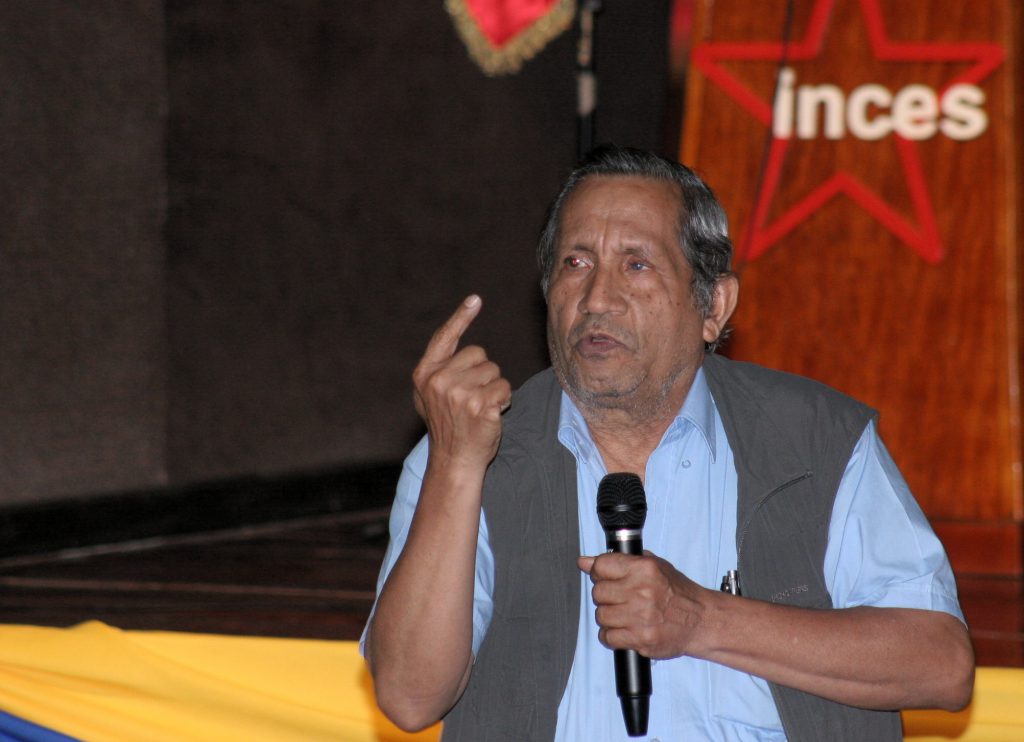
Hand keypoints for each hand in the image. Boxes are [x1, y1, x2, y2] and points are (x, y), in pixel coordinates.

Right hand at [412, 295, 511, 472]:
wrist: (454, 459)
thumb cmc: (447, 425)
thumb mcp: (430, 394)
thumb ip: (440, 367)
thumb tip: (455, 333)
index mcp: (425, 373)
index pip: (445, 337)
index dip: (461, 317)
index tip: (475, 299)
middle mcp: (439, 380)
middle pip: (479, 354)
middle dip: (483, 374)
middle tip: (471, 399)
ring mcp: (459, 393)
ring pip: (495, 372)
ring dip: (494, 389)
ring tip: (479, 409)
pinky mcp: (480, 405)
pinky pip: (505, 389)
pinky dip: (503, 401)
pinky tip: (490, 416)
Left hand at [578, 552, 709, 659]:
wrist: (700, 620)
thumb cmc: (677, 592)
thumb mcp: (652, 566)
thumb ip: (617, 562)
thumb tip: (584, 562)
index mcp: (644, 568)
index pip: (601, 566)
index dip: (599, 573)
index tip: (604, 578)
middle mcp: (642, 591)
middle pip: (598, 592)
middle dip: (605, 596)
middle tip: (618, 599)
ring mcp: (641, 616)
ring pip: (601, 616)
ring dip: (609, 617)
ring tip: (624, 615)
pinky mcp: (642, 639)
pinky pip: (608, 637)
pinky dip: (612, 636)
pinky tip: (624, 630)